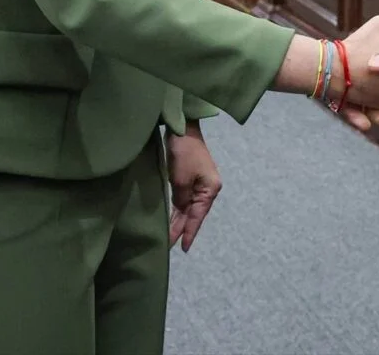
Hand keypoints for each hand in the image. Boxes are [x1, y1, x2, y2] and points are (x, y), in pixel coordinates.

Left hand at [165, 122, 221, 252]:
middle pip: (194, 214)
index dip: (190, 233)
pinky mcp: (191, 179)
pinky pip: (185, 200)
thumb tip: (181, 209)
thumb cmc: (184, 154)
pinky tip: (172, 220)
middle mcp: (208, 189)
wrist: (182, 129)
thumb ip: (181, 199)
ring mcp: (199, 184)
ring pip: (188, 208)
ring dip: (179, 221)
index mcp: (210, 189)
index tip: (184, 249)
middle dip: (182, 229)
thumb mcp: (180, 180)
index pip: (198, 217)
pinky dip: (179, 210)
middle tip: (169, 246)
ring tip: (169, 238)